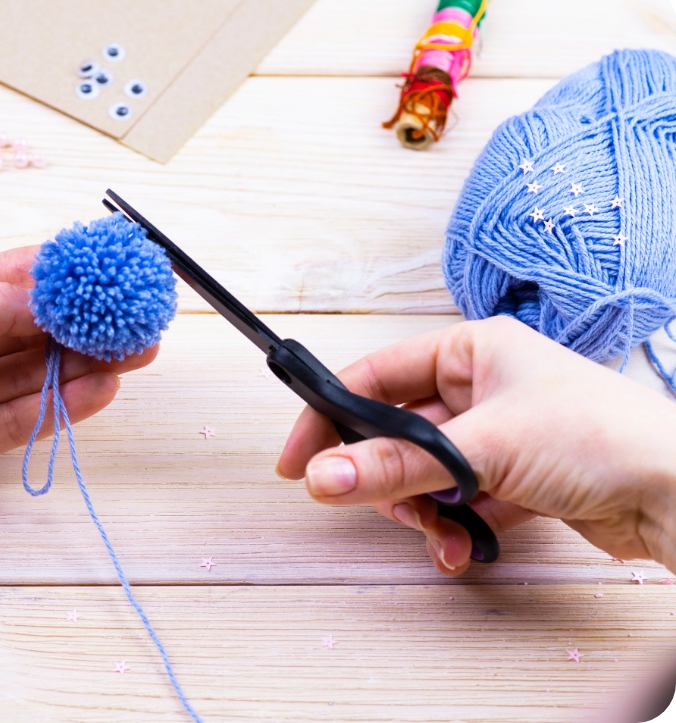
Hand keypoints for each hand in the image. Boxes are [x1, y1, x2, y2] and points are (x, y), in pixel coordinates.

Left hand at [0, 246, 156, 539]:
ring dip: (81, 362)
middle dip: (78, 323)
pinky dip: (63, 401)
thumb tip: (49, 300)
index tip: (104, 270)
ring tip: (133, 354)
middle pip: (21, 327)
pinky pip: (23, 415)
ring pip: (29, 372)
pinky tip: (102, 388)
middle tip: (133, 320)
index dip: (53, 275)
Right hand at [276, 316, 675, 574]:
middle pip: (395, 432)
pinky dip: (451, 528)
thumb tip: (323, 475)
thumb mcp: (485, 446)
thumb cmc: (602, 437)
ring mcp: (499, 436)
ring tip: (437, 532)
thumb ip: (398, 465)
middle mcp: (482, 389)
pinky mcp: (515, 480)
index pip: (377, 376)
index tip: (298, 458)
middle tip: (369, 502)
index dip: (331, 415)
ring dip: (419, 511)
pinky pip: (456, 502)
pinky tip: (462, 549)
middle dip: (382, 476)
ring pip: (422, 475)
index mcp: (473, 351)